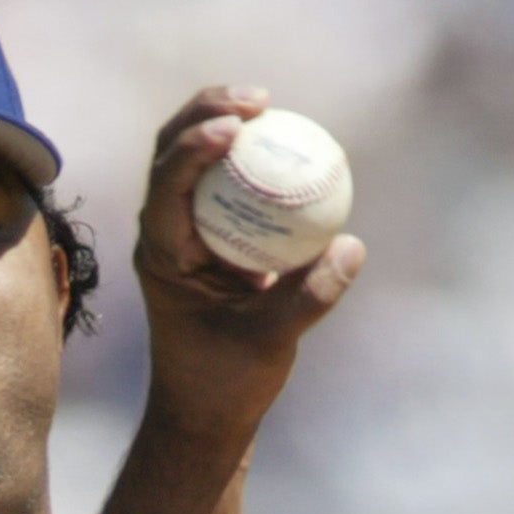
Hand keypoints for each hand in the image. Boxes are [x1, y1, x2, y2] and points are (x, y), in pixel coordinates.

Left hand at [126, 86, 368, 440]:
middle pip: (169, 151)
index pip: (166, 185)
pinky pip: (225, 186)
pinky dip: (248, 161)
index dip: (193, 145)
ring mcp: (183, 234)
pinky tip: (284, 145)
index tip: (236, 127)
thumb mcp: (270, 342)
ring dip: (222, 123)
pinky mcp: (209, 239)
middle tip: (258, 101)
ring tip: (266, 105)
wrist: (206, 412)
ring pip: (192, 161)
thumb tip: (351, 246)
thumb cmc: (225, 383)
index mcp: (162, 255)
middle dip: (206, 112)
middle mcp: (164, 235)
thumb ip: (309, 296)